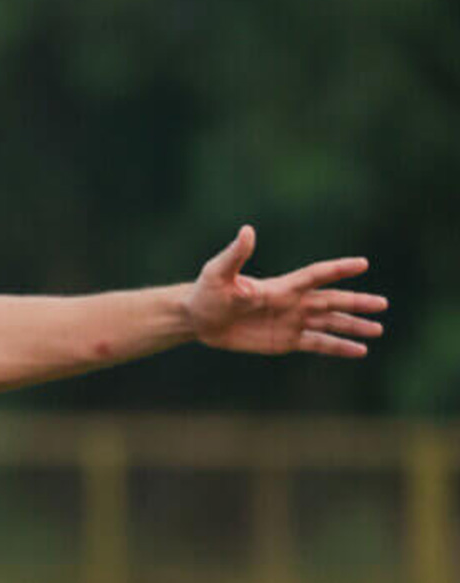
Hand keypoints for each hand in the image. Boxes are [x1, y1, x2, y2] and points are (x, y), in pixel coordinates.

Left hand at [188, 226, 386, 356]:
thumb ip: (236, 255)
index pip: (316, 275)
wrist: (198, 319)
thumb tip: (247, 231)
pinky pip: (317, 344)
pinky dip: (338, 347)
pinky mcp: (285, 341)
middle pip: (332, 301)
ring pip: (330, 323)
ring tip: (378, 329)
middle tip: (383, 304)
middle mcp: (292, 302)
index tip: (362, 264)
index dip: (338, 269)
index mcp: (281, 286)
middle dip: (357, 303)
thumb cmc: (207, 292)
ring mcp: (291, 322)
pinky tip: (359, 351)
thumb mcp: (219, 273)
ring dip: (353, 326)